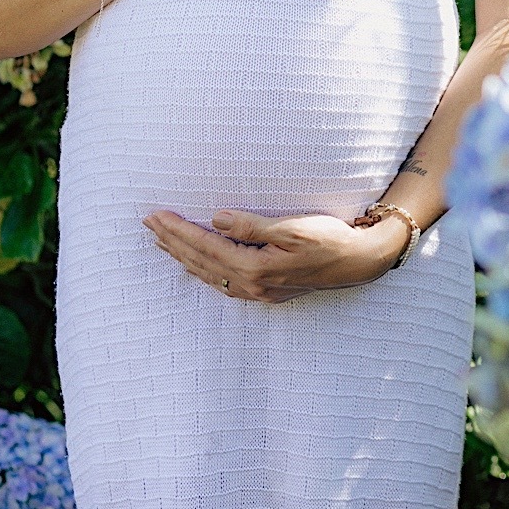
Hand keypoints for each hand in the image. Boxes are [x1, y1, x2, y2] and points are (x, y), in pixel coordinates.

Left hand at [141, 206, 409, 300]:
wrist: (360, 262)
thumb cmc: (330, 239)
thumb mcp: (295, 227)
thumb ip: (253, 225)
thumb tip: (216, 218)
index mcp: (256, 268)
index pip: (205, 246)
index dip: (178, 231)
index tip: (155, 215)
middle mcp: (253, 285)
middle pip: (201, 262)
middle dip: (172, 243)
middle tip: (148, 223)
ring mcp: (260, 292)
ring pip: (209, 274)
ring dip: (183, 257)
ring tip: (162, 241)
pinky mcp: (267, 291)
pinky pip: (223, 282)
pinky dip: (203, 269)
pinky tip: (196, 262)